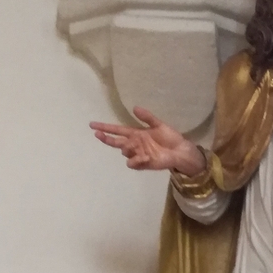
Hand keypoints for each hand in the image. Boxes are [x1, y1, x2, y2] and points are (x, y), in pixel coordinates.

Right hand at [89, 107, 205, 175]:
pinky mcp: (143, 164)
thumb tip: (134, 108)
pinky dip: (136, 160)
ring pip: (124, 152)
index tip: (92, 125)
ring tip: (138, 146)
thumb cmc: (170, 137)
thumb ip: (146, 117)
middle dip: (106, 138)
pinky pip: (133, 163)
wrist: (180, 151)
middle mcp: (134, 144)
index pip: (117, 130)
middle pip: (115, 142)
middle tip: (98, 134)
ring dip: (128, 148)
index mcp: (136, 134)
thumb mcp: (158, 124)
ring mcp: (138, 154)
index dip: (105, 128)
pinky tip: (146, 156)